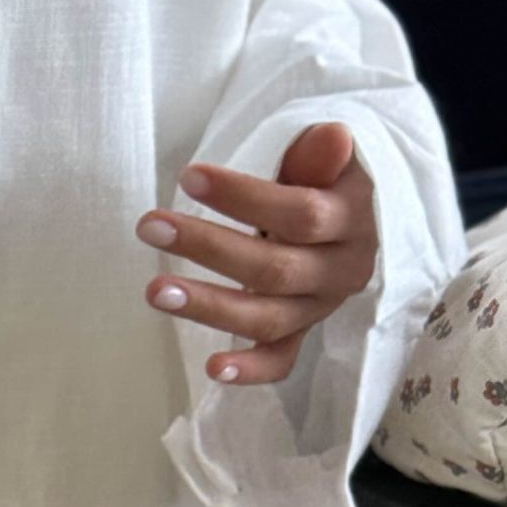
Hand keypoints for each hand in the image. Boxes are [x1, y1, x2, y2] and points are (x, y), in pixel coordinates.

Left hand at [135, 121, 377, 386]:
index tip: (188, 176)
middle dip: (207, 247)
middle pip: (274, 269)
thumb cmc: (324, 178)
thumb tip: (332, 137)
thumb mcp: (328, 158)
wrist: (357, 217)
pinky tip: (212, 369)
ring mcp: (321, 306)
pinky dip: (251, 370)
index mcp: (351, 220)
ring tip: (154, 292)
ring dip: (209, 308)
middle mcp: (341, 270)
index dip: (243, 198)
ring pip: (268, 317)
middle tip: (149, 226)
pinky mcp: (304, 332)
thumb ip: (321, 154)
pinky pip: (282, 360)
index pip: (299, 214)